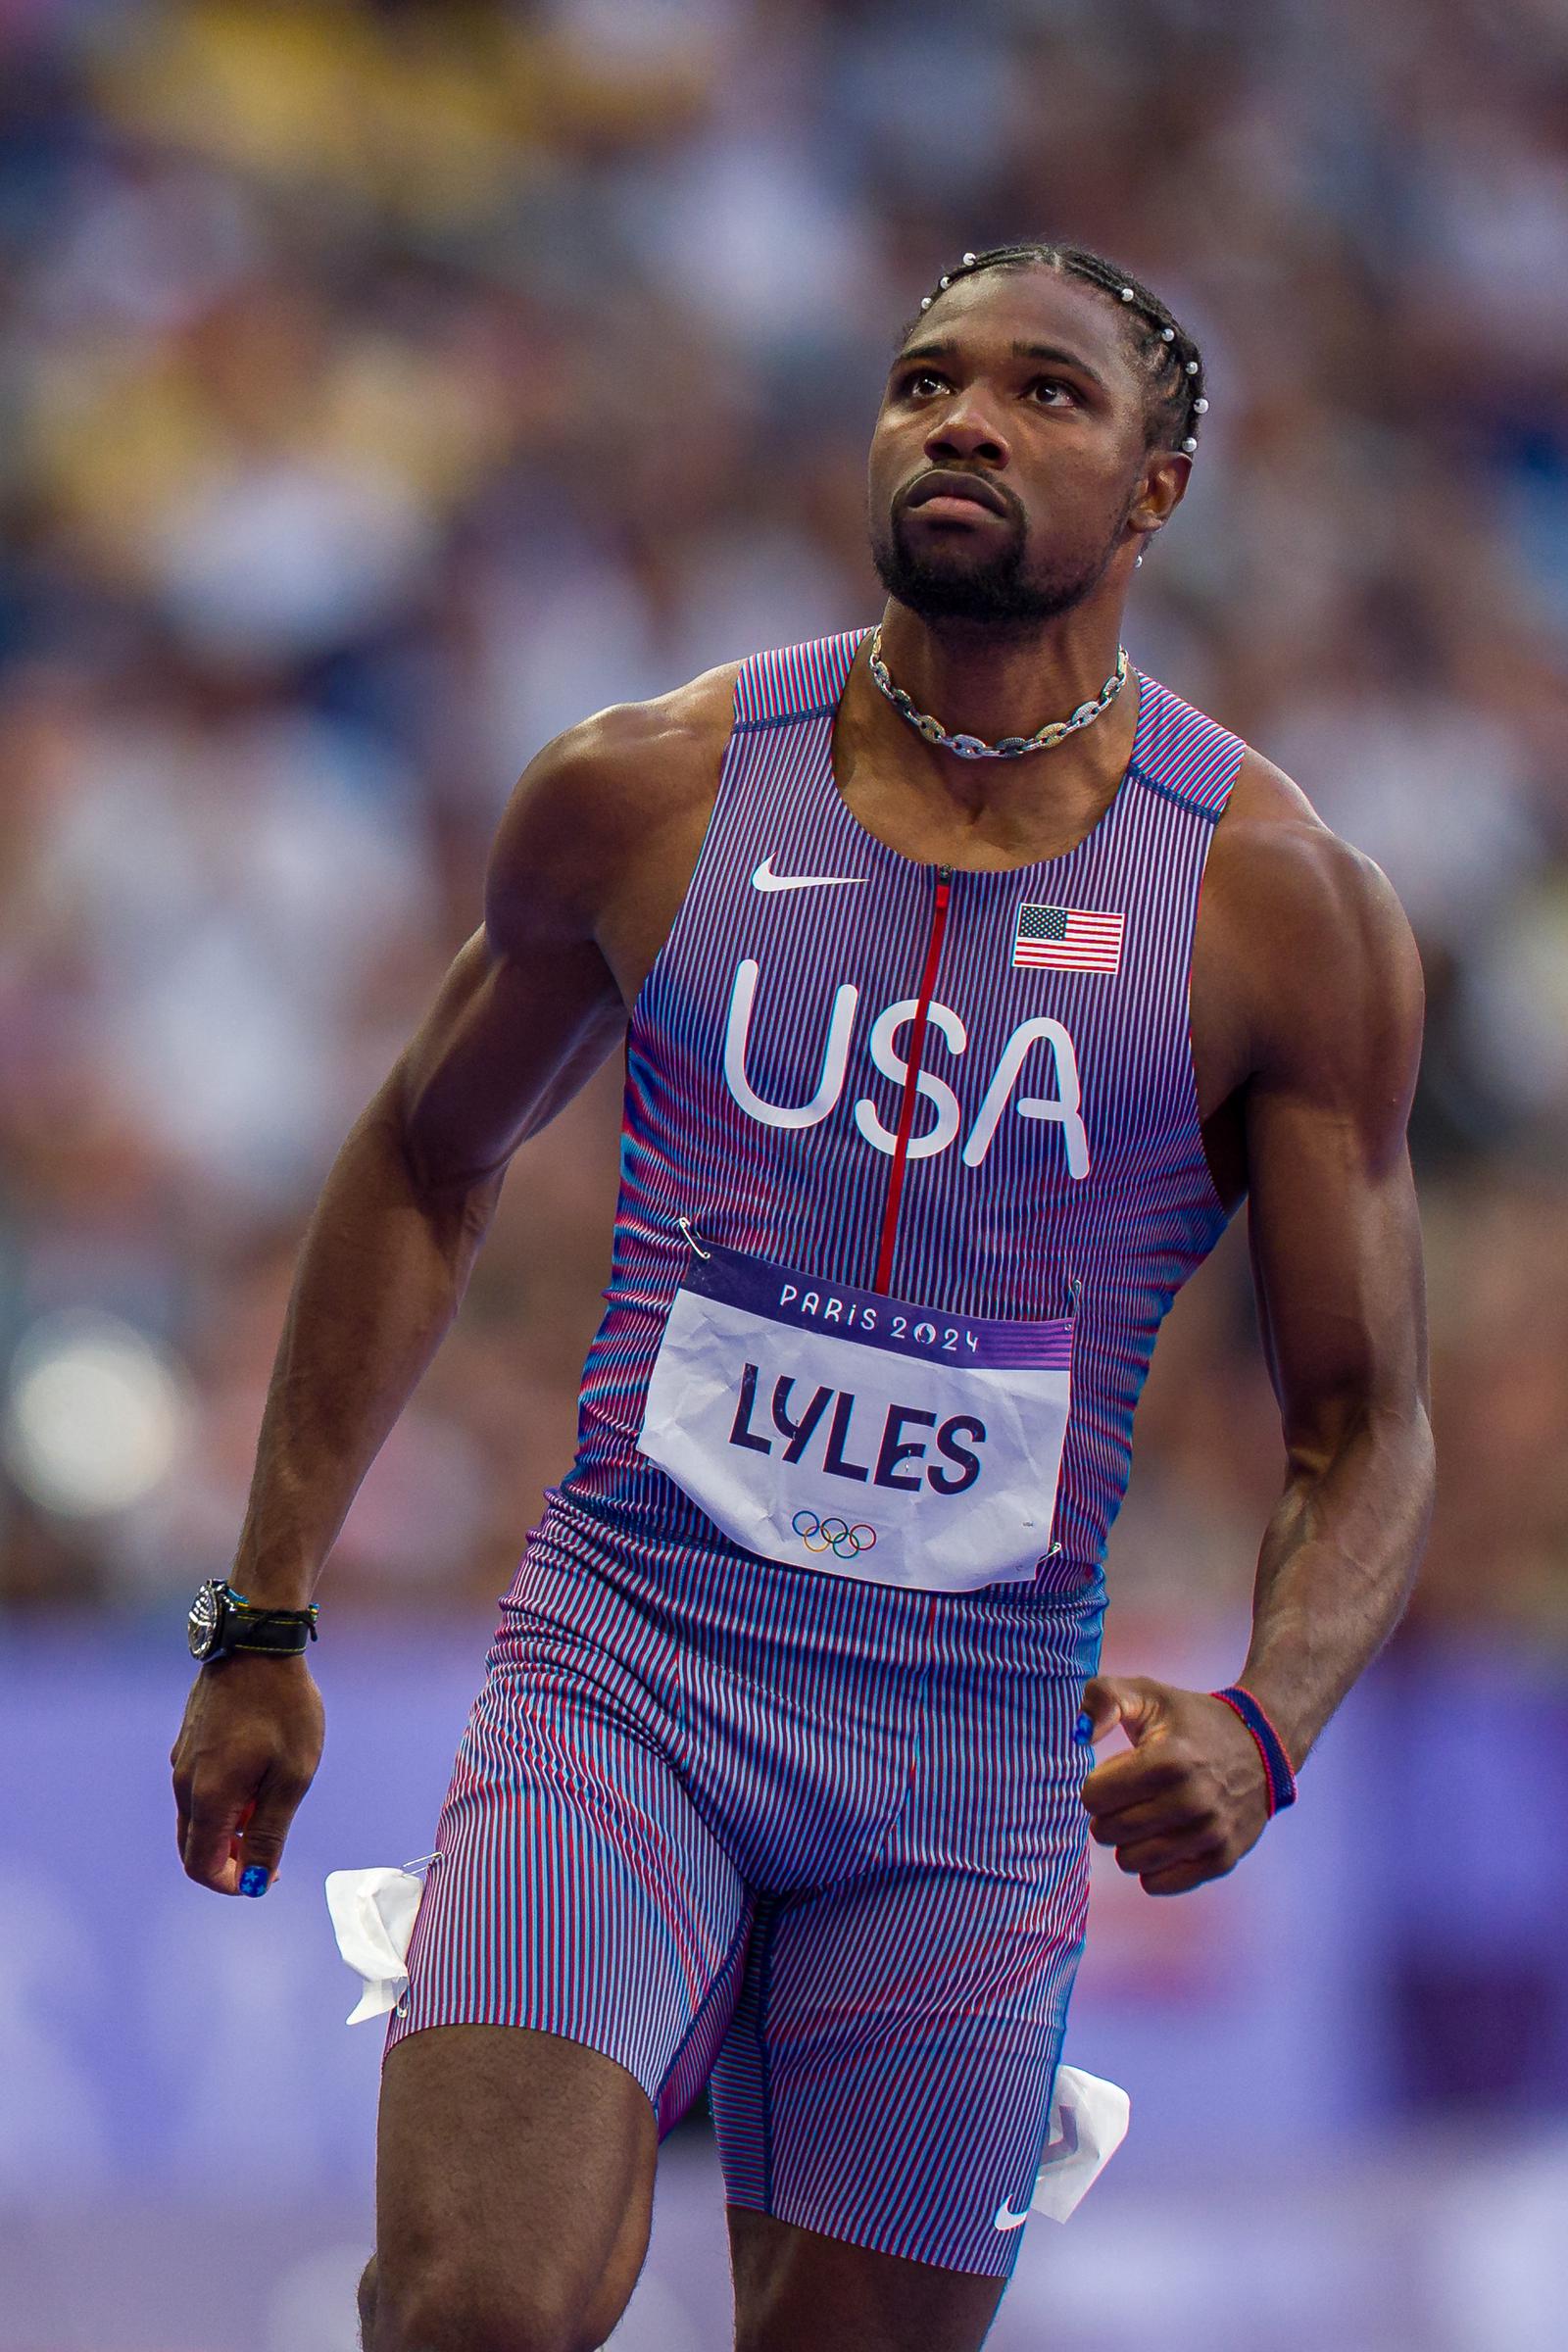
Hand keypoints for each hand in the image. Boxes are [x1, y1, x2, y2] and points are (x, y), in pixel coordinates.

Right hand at [171, 1652, 324, 1894]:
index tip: (266, 1876)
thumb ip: (269, 1833)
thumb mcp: (291, 1777)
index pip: (201, 1867)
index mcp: (207, 1798)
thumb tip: (253, 1882)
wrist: (258, 1645)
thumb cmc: (283, 1710)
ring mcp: (182, 1761)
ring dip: (229, 1827)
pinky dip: (223, 1801)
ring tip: (271, 1801)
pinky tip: (259, 1774)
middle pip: (193, 1847)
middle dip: (229, 1858)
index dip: (232, 1883)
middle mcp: (183, 1783)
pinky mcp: (188, 1742)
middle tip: (270, 1846)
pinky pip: (198, 1789)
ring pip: (196, 1818)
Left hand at [1079, 1674, 1269, 1895]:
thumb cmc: (1193, 1720)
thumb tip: (1079, 1735)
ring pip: (1131, 1862)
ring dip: (1127, 1843)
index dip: (1096, 1785)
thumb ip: (1103, 1699)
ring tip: (1143, 1819)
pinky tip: (1160, 1841)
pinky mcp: (1223, 1858)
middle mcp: (1192, 1801)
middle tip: (1125, 1799)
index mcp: (1168, 1761)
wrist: (1262, 1743)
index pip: (1094, 1797)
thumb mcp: (1147, 1693)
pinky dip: (1151, 1867)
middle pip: (1109, 1832)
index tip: (1114, 1775)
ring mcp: (1210, 1833)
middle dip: (1107, 1815)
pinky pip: (1160, 1884)